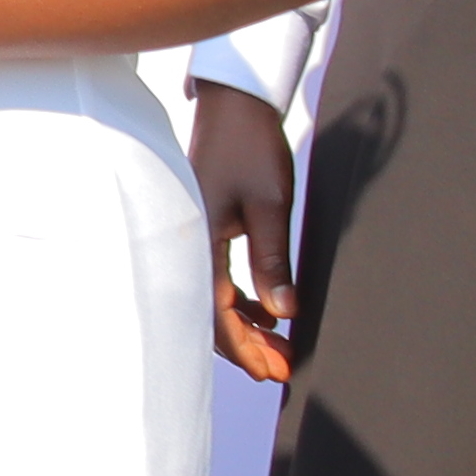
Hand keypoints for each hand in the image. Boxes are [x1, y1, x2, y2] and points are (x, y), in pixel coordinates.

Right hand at [194, 81, 302, 383]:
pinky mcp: (207, 229)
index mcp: (200, 241)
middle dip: (245, 345)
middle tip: (281, 367)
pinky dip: (243, 300)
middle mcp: (191, 244)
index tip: (272, 371)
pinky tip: (268, 308)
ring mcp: (197, 237)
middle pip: (211, 312)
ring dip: (246, 325)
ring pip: (216, 298)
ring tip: (279, 343)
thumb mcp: (271, 205)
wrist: (236, 104)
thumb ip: (273, 261)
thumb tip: (284, 312)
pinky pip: (219, 278)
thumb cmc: (250, 146)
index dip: (245, 348)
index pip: (217, 313)